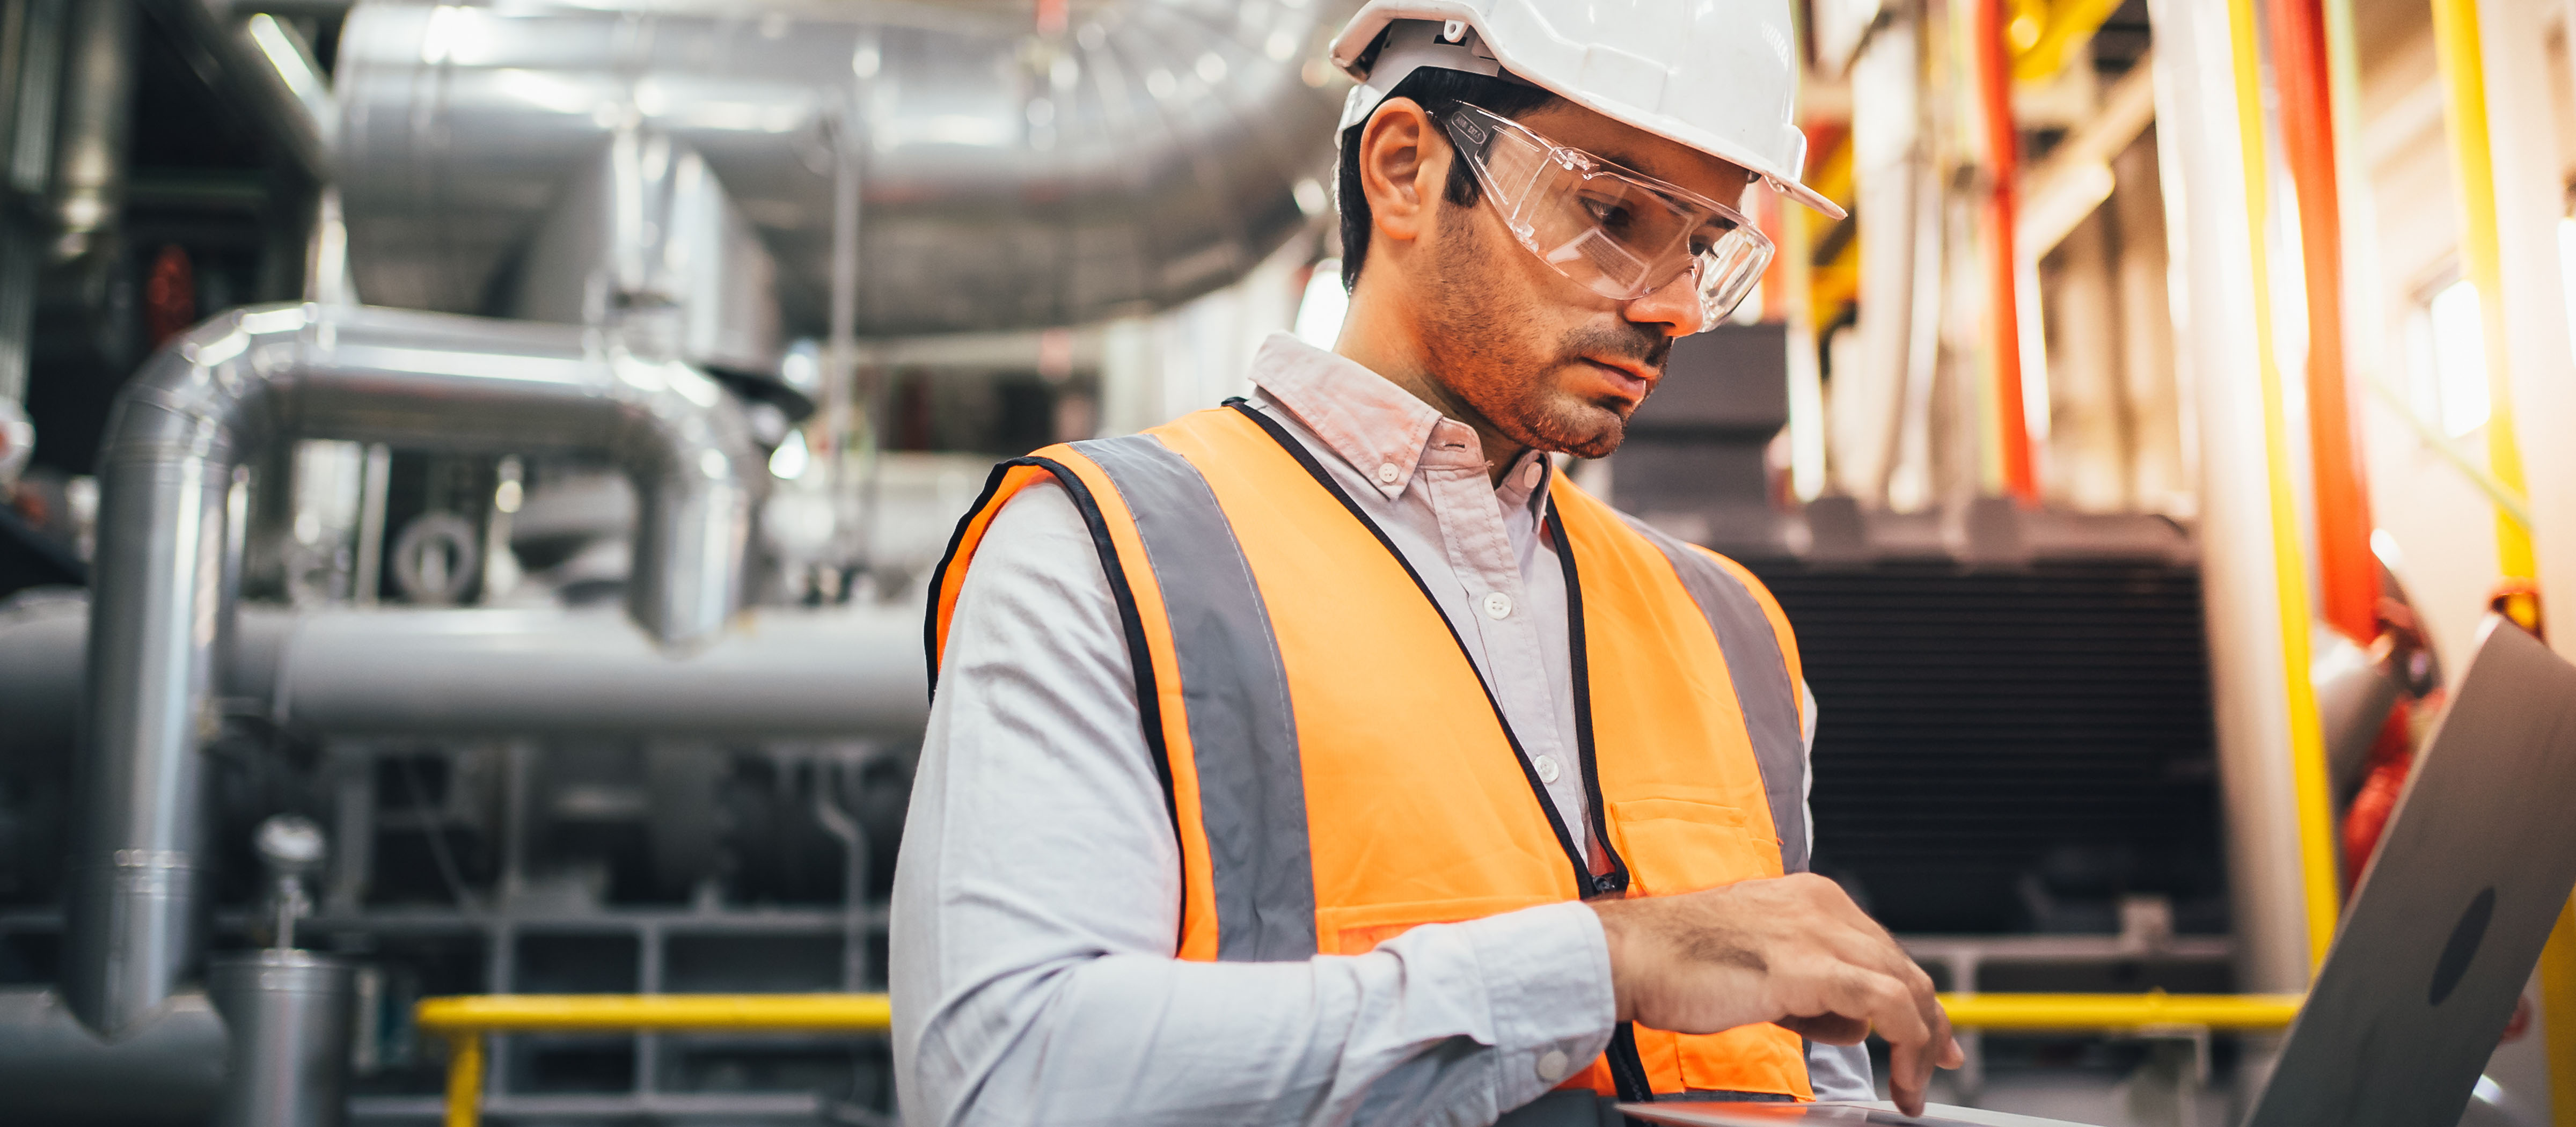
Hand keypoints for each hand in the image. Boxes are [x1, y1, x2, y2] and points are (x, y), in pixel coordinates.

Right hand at [1588, 872, 1963, 1115]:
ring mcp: (1817, 933)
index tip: (1927, 1031)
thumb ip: (1805, 985)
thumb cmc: (1676, 960)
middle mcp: (1821, 906)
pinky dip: (1908, 1044)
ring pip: (1906, 984)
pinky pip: (1888, 1007)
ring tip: (1913, 1084)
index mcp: (1808, 897)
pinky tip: (1902, 1077)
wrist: (1632, 955)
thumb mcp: (1758, 964)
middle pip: (1902, 963)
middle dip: (1930, 1019)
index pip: (1880, 946)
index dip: (1910, 993)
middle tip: (1940, 1062)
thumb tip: (1841, 1019)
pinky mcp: (1810, 968)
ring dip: (1922, 1041)